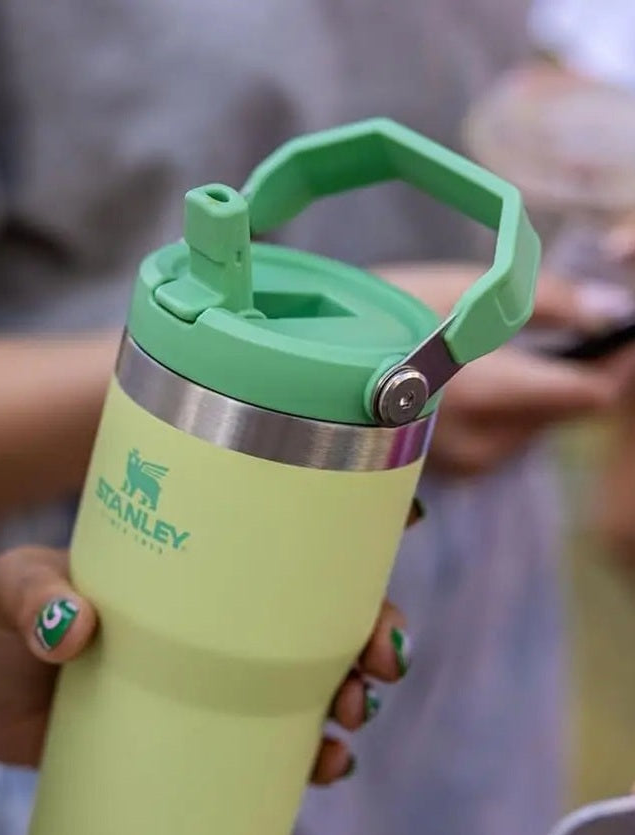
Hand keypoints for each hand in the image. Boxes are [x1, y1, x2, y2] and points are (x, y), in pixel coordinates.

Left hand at [0, 547, 409, 781]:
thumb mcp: (12, 588)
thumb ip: (33, 597)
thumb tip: (72, 630)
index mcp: (186, 561)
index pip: (280, 534)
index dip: (350, 534)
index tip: (400, 532)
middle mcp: (208, 618)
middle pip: (314, 617)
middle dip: (367, 634)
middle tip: (377, 662)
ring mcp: (201, 678)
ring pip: (304, 683)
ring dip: (351, 699)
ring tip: (349, 726)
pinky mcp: (184, 732)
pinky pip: (263, 746)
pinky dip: (304, 757)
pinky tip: (325, 769)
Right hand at [376, 263, 634, 477]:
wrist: (303, 371)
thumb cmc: (370, 318)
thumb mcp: (455, 288)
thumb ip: (545, 300)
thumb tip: (609, 311)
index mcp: (485, 396)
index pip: (590, 394)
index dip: (610, 360)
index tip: (612, 330)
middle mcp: (482, 445)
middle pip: (566, 412)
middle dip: (565, 371)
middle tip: (542, 329)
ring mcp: (467, 466)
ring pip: (537, 428)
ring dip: (533, 392)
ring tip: (488, 356)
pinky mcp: (454, 474)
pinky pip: (506, 440)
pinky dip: (503, 412)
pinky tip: (468, 384)